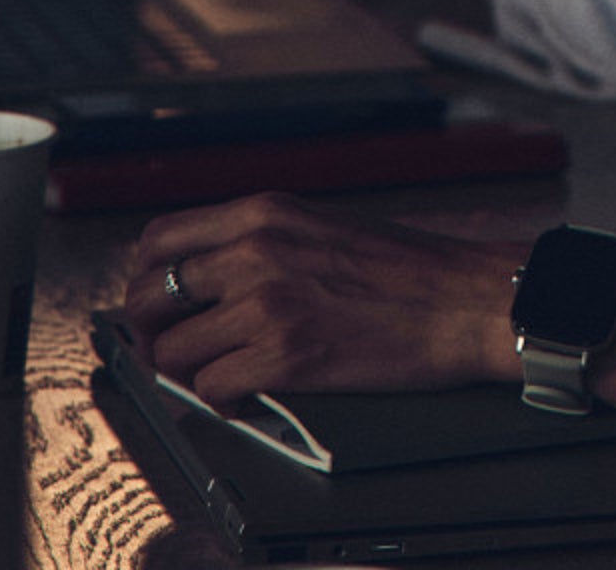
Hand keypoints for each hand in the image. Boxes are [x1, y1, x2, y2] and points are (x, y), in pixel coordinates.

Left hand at [120, 193, 529, 404]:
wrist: (469, 301)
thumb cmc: (413, 271)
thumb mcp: (325, 228)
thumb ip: (265, 243)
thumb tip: (208, 280)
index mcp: (265, 213)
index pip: (160, 241)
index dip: (146, 280)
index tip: (159, 305)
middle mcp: (256, 251)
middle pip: (149, 297)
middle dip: (152, 333)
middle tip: (177, 350)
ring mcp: (268, 304)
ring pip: (173, 351)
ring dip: (191, 373)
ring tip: (222, 377)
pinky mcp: (287, 356)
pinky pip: (213, 389)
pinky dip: (224, 403)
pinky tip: (250, 397)